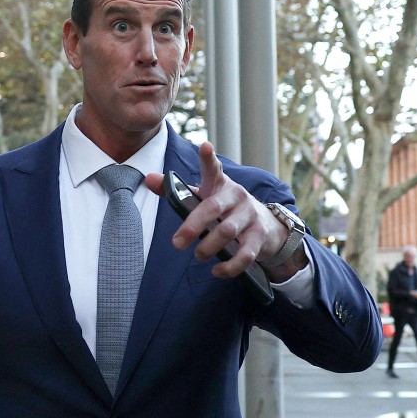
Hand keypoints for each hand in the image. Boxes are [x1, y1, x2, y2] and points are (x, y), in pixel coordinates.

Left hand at [146, 142, 306, 279]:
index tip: (204, 146)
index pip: (213, 169)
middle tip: (177, 243)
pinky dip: (229, 266)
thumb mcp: (204, 197)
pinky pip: (245, 254)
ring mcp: (250, 215)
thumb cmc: (226, 210)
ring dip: (208, 247)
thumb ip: (176, 191)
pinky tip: (217, 271)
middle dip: (192, 226)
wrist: (266, 226)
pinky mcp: (259, 236)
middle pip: (213, 208)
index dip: (208, 158)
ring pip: (228, 231)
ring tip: (198, 255)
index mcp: (220, 184)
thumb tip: (149, 178)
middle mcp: (237, 196)